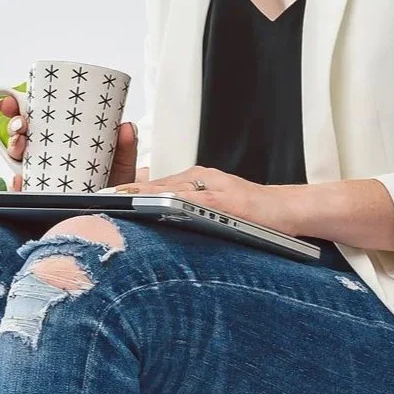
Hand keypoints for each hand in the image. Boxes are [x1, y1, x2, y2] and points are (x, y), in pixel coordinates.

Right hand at [0, 97, 140, 192]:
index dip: (19, 106)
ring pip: (16, 158)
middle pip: (21, 135)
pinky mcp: (37, 197)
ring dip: (13, 146)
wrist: (114, 216)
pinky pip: (21, 191)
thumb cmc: (112, 185)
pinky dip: (15, 184)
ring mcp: (38, 176)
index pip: (36, 119)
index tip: (13, 100)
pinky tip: (19, 179)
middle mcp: (44, 156)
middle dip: (13, 123)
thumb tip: (126, 127)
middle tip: (20, 122)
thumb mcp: (120, 162)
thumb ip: (125, 146)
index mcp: (59, 140)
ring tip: (21, 143)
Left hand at [108, 165, 297, 234]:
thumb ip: (190, 206)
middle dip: (130, 191)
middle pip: (159, 183)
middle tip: (102, 198)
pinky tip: (157, 206)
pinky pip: (195, 200)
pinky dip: (174, 202)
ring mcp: (215, 188)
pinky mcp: (226, 201)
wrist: (291, 210)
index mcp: (198, 180)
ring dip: (144, 194)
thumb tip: (161, 212)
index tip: (106, 196)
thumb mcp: (217, 206)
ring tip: (118, 201)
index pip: (158, 183)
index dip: (130, 190)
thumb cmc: (255, 214)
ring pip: (172, 188)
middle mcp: (204, 179)